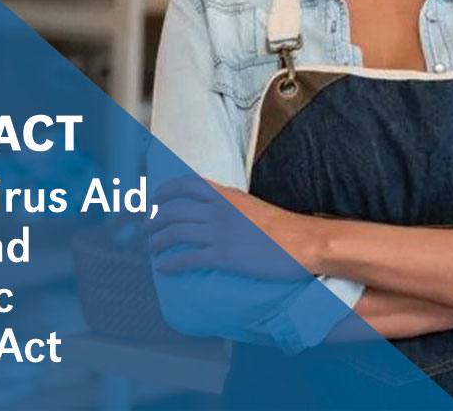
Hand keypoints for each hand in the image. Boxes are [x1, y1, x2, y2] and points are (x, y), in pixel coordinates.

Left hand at [146, 177, 318, 279]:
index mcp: (229, 195)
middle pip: (174, 210)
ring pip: (175, 232)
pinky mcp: (224, 256)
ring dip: (157, 241)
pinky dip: (171, 263)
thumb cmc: (287, 228)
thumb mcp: (256, 207)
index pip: (188, 184)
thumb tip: (224, 213)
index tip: (154, 200)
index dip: (165, 191)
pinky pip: (188, 258)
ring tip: (152, 249)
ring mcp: (221, 233)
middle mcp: (220, 210)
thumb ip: (236, 207)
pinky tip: (164, 268)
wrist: (305, 242)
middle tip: (147, 230)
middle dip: (154, 220)